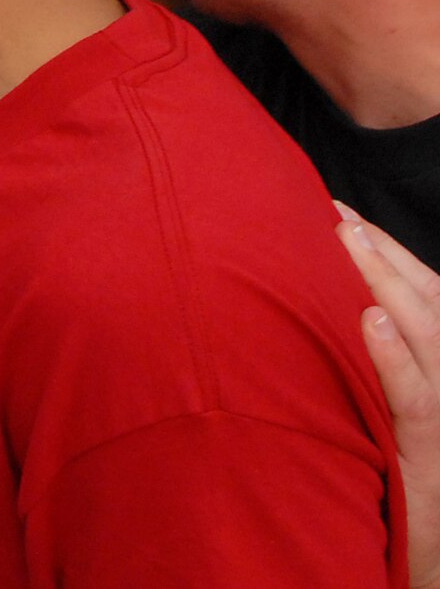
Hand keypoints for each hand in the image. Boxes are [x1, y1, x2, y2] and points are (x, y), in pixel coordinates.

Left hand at [337, 205, 439, 588]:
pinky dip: (394, 358)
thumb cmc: (407, 494)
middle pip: (428, 305)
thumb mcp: (392, 425)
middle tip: (336, 211)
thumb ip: (376, 374)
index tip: (346, 216)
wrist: (435, 562)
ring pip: (427, 337)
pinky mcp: (430, 456)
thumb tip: (334, 321)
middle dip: (384, 254)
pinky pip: (417, 400)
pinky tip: (369, 321)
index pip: (427, 300)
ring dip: (387, 283)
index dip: (392, 256)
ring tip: (347, 239)